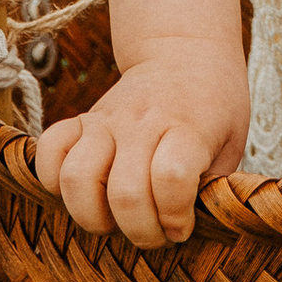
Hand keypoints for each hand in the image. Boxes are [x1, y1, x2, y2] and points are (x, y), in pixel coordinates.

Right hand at [30, 40, 249, 248]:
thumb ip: (214, 187)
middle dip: (140, 231)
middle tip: (155, 231)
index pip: (171, 179)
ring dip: (93, 215)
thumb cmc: (213, 105)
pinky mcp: (81, 119)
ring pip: (77, 178)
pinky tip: (83, 192)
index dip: (176, 217)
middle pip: (125, 193)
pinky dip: (54, 180)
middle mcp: (141, 122)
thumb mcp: (232, 142)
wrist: (184, 50)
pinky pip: (48, 151)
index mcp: (186, 128)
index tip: (183, 226)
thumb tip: (190, 230)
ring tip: (115, 218)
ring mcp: (106, 120)